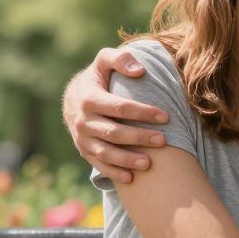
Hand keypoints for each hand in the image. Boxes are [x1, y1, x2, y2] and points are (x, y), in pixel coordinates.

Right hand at [62, 47, 167, 183]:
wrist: (72, 98)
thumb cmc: (97, 77)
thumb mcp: (104, 61)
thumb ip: (121, 59)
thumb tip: (140, 72)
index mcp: (89, 99)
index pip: (120, 107)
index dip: (143, 112)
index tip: (166, 116)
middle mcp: (84, 121)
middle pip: (114, 132)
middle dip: (139, 137)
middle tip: (163, 140)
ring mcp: (82, 138)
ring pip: (105, 152)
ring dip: (127, 160)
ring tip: (149, 163)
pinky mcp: (84, 151)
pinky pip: (99, 165)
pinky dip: (114, 172)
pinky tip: (131, 178)